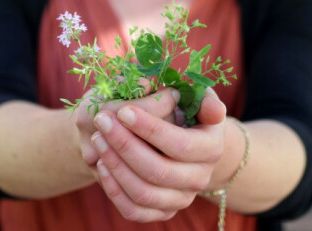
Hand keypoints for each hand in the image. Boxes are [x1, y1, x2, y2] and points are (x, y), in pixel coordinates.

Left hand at [91, 88, 226, 221]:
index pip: (180, 144)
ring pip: (144, 193)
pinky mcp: (161, 212)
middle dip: (124, 144)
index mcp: (211, 149)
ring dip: (115, 165)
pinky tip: (101, 164)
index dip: (150, 128)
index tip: (123, 111)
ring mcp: (181, 199)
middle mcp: (199, 179)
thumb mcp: (194, 99)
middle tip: (102, 120)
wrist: (179, 142)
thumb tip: (213, 109)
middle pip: (158, 171)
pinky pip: (133, 210)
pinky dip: (114, 190)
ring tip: (98, 138)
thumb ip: (202, 99)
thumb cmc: (182, 113)